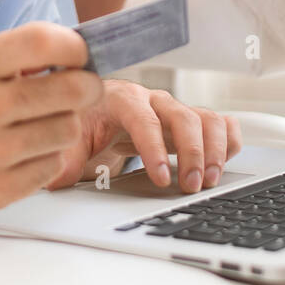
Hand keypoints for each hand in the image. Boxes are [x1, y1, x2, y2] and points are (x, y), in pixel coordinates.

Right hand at [0, 22, 103, 214]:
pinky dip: (48, 157)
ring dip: (65, 124)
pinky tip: (24, 153)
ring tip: (41, 124)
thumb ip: (23, 54)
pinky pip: (55, 164)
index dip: (74, 47)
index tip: (80, 56)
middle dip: (88, 87)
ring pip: (69, 129)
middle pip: (71, 89)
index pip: (42, 42)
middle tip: (83, 89)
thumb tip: (82, 53)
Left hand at [47, 80, 242, 192]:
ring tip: (211, 181)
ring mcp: (172, 110)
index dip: (154, 148)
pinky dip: (229, 140)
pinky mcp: (187, 121)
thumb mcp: (66, 142)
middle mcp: (150, 99)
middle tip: (192, 186)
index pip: (142, 118)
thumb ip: (61, 158)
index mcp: (118, 99)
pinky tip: (226, 162)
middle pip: (182, 115)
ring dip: (214, 149)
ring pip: (206, 118)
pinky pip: (219, 123)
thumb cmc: (80, 126)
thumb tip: (55, 177)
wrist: (90, 114)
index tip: (161, 178)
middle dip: (192, 152)